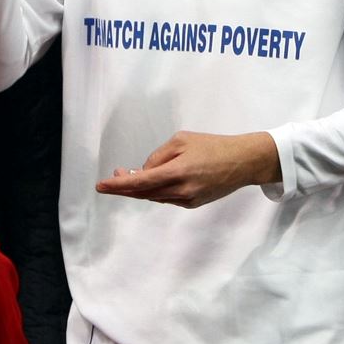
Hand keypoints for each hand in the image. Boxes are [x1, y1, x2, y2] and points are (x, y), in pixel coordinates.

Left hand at [95, 131, 279, 208]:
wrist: (242, 162)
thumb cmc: (212, 146)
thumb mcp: (181, 140)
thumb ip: (159, 156)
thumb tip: (144, 171)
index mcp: (177, 172)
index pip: (140, 182)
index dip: (118, 185)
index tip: (101, 186)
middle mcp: (181, 191)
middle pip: (143, 193)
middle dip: (124, 187)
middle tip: (112, 178)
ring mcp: (187, 200)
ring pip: (154, 197)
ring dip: (139, 189)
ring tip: (128, 175)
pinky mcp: (193, 203)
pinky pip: (166, 198)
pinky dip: (154, 191)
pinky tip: (150, 181)